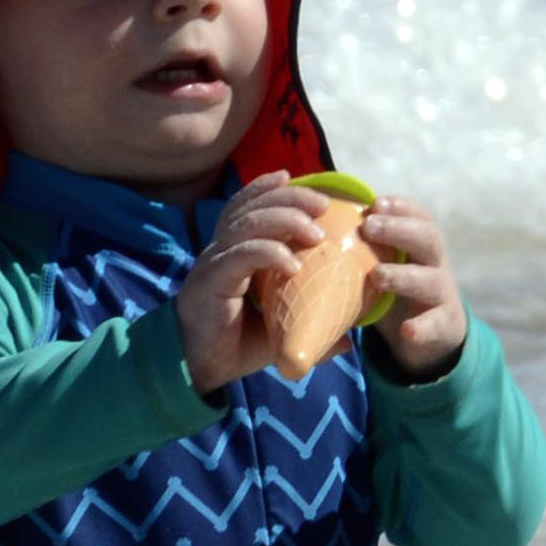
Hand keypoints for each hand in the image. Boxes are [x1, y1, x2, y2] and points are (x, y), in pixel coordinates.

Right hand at [172, 173, 334, 395]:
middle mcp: (220, 250)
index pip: (245, 207)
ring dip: (284, 221)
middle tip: (323, 204)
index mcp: (231, 252)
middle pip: (252, 208)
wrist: (197, 368)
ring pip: (247, 226)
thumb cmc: (235, 345)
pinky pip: (241, 257)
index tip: (292, 178)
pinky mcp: (212, 282)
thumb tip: (349, 337)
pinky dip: (268, 253)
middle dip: (289, 199)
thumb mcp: (280, 333)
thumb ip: (309, 327)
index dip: (264, 188)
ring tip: (316, 232)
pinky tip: (292, 264)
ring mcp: (214, 264)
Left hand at [353, 189, 468, 382]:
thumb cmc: (397, 288)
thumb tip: (310, 221)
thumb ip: (358, 246)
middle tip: (369, 226)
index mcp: (420, 244)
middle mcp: (435, 264)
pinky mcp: (442, 325)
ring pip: (430, 281)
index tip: (375, 203)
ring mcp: (440, 295)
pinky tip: (407, 330)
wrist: (435, 330)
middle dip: (400, 230)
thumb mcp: (382, 263)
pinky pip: (434, 325)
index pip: (419, 217)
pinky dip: (422, 327)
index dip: (401, 207)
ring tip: (377, 276)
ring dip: (404, 276)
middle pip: (429, 240)